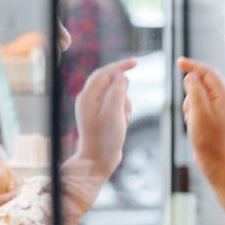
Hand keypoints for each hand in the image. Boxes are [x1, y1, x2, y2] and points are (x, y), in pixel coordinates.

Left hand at [73, 58, 135, 180]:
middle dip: (123, 95)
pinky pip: (117, 106)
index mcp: (87, 96)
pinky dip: (123, 113)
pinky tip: (122, 125)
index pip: (104, 73)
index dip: (120, 66)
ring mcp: (95, 108)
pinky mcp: (102, 116)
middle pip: (111, 84)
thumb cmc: (105, 139)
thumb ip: (117, 91)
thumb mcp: (114, 113)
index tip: (136, 62)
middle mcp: (88, 99)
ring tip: (122, 122)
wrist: (99, 162)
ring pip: (117, 95)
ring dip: (125, 106)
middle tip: (124, 113)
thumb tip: (121, 76)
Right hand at [178, 57, 224, 169]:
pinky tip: (193, 126)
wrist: (215, 161)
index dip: (193, 65)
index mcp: (223, 96)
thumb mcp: (198, 112)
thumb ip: (195, 91)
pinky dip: (191, 113)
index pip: (208, 73)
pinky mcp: (212, 117)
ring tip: (192, 121)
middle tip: (190, 111)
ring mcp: (218, 108)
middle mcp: (223, 100)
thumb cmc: (207, 138)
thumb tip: (192, 76)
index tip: (179, 61)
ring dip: (189, 105)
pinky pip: (196, 107)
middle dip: (190, 94)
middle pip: (201, 84)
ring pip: (197, 96)